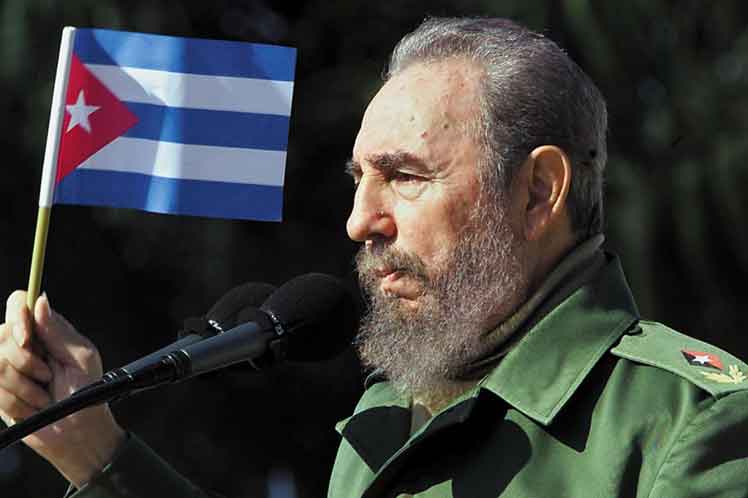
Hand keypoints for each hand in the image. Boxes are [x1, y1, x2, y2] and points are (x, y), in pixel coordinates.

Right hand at [0, 291, 125, 486]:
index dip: (17, 318)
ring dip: (23, 386)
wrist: (76, 431)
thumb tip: (40, 301)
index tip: (27, 340)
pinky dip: (15, 402)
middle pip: (1, 334)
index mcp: (44, 331)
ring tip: (43, 395)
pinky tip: (31, 407)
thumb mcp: (81, 358)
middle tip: (47, 376)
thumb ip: (58, 331)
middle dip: (25, 361)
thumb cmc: (86, 393)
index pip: (18, 304)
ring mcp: (5, 368)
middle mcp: (21, 345)